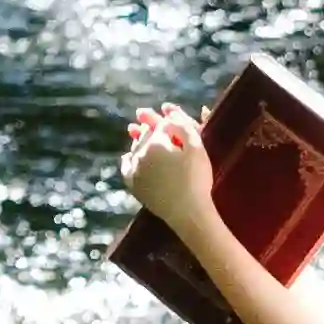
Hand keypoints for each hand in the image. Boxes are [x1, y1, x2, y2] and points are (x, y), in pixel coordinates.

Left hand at [118, 103, 214, 229]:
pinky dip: (128, 159)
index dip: (166, 119)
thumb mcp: (197, 147)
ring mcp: (134, 170)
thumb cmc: (196, 178)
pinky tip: (128, 157)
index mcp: (155, 142)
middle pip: (145, 134)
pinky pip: (126, 167)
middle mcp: (140, 153)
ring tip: (139, 134)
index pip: (160, 124)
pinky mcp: (133, 186)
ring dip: (138, 140)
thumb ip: (182, 124)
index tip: (166, 110)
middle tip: (144, 115)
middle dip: (148, 125)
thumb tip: (167, 109)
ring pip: (135, 148)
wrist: (188, 213)